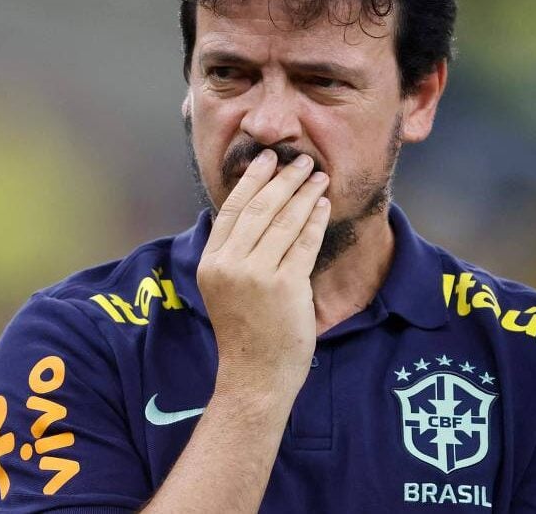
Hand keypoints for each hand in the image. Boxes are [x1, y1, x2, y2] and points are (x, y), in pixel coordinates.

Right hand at [196, 149, 330, 399]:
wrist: (255, 374)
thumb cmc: (245, 330)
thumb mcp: (224, 287)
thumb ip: (234, 252)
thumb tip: (255, 209)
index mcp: (211, 263)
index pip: (232, 210)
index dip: (252, 180)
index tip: (267, 160)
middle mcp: (230, 265)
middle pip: (259, 209)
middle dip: (282, 179)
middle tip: (299, 160)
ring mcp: (257, 276)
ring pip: (283, 222)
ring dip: (304, 194)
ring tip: (317, 177)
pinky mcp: (285, 287)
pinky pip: (304, 244)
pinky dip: (315, 221)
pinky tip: (324, 206)